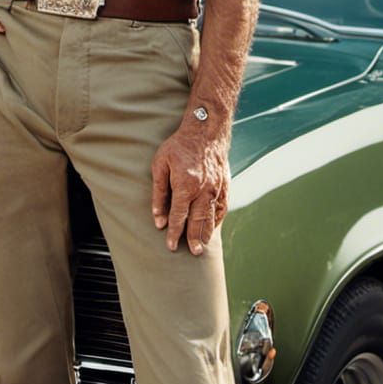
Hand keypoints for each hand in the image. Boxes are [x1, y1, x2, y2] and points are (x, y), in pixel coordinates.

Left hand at [150, 119, 230, 254]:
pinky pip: (222, 207)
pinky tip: (212, 227)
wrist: (206, 130)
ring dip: (206, 233)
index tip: (170, 245)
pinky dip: (217, 219)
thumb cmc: (179, 146)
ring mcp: (217, 188)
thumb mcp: (161, 164)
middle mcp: (204, 190)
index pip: (178, 216)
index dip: (173, 232)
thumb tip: (157, 217)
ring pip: (212, 217)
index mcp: (186, 185)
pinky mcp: (225, 185)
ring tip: (202, 246)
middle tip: (192, 253)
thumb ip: (159, 192)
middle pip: (198, 221)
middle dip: (194, 239)